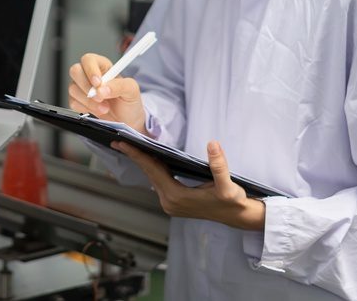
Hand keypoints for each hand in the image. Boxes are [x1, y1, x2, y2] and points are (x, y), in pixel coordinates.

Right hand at [67, 52, 147, 134]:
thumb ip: (119, 86)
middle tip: (100, 98)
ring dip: (89, 101)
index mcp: (102, 66)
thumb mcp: (131, 90)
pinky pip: (73, 102)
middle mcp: (89, 74)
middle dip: (86, 86)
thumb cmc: (129, 101)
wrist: (126, 120)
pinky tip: (97, 110)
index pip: (89, 59)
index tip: (98, 83)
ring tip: (105, 108)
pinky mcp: (77, 100)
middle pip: (75, 71)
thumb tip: (103, 89)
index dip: (91, 70)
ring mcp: (81, 87)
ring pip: (73, 88)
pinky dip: (85, 108)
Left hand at [111, 140, 264, 230]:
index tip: (122, 143)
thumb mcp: (228, 185)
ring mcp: (170, 203)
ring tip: (131, 146)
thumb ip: (219, 165)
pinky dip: (153, 169)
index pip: (152, 170)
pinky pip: (159, 181)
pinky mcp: (174, 202)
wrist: (237, 216)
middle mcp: (169, 202)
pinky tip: (150, 158)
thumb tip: (213, 144)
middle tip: (119, 140)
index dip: (137, 155)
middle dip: (134, 156)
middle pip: (149, 173)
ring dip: (143, 162)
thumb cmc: (233, 202)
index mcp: (176, 196)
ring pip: (153, 177)